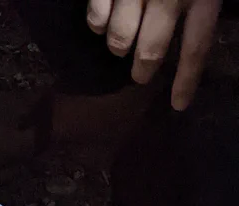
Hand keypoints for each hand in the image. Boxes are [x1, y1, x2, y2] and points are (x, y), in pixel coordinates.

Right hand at [86, 0, 221, 108]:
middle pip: (151, 51)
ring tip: (121, 45)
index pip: (195, 49)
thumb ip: (199, 4)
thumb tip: (192, 36)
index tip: (178, 105)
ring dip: (119, 47)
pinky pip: (97, 18)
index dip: (186, 80)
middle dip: (143, 70)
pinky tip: (104, 22)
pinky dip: (98, 25)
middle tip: (141, 75)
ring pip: (120, 40)